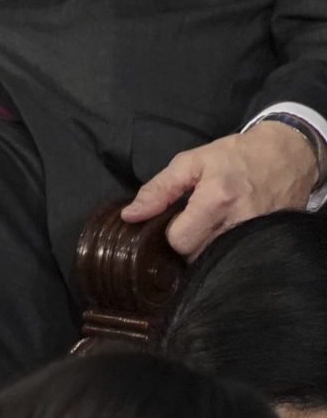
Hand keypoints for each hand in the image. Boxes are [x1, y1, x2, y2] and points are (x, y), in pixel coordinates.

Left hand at [122, 120, 319, 257]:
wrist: (287, 156)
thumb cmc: (235, 156)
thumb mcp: (191, 162)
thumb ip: (159, 189)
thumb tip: (130, 216)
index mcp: (216, 200)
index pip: (180, 241)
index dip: (170, 234)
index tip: (175, 220)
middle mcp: (240, 223)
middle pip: (199, 257)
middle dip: (188, 244)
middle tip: (192, 224)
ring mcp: (259, 236)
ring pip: (219, 261)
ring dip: (208, 249)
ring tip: (209, 228)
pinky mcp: (272, 243)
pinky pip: (241, 259)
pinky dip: (229, 252)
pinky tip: (226, 235)